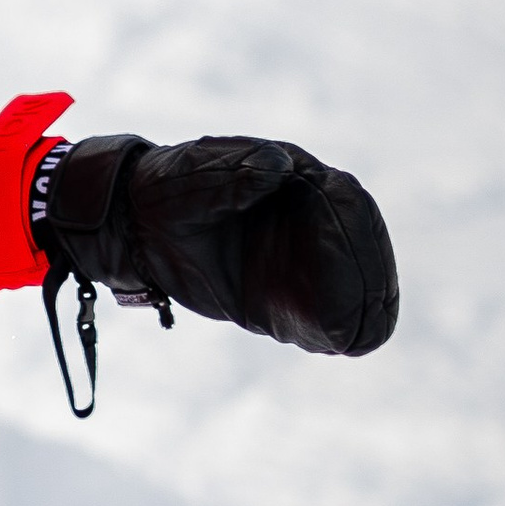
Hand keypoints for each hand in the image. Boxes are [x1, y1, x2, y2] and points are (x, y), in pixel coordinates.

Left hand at [36, 132, 398, 357]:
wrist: (136, 224)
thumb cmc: (164, 189)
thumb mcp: (188, 179)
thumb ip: (231, 176)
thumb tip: (279, 166)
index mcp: (293, 175)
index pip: (344, 199)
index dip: (353, 227)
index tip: (348, 253)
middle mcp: (308, 215)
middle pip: (359, 244)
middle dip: (368, 274)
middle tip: (367, 306)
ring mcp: (300, 254)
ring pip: (351, 281)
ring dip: (362, 304)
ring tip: (362, 329)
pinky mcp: (282, 292)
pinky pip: (322, 313)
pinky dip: (336, 326)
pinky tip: (344, 339)